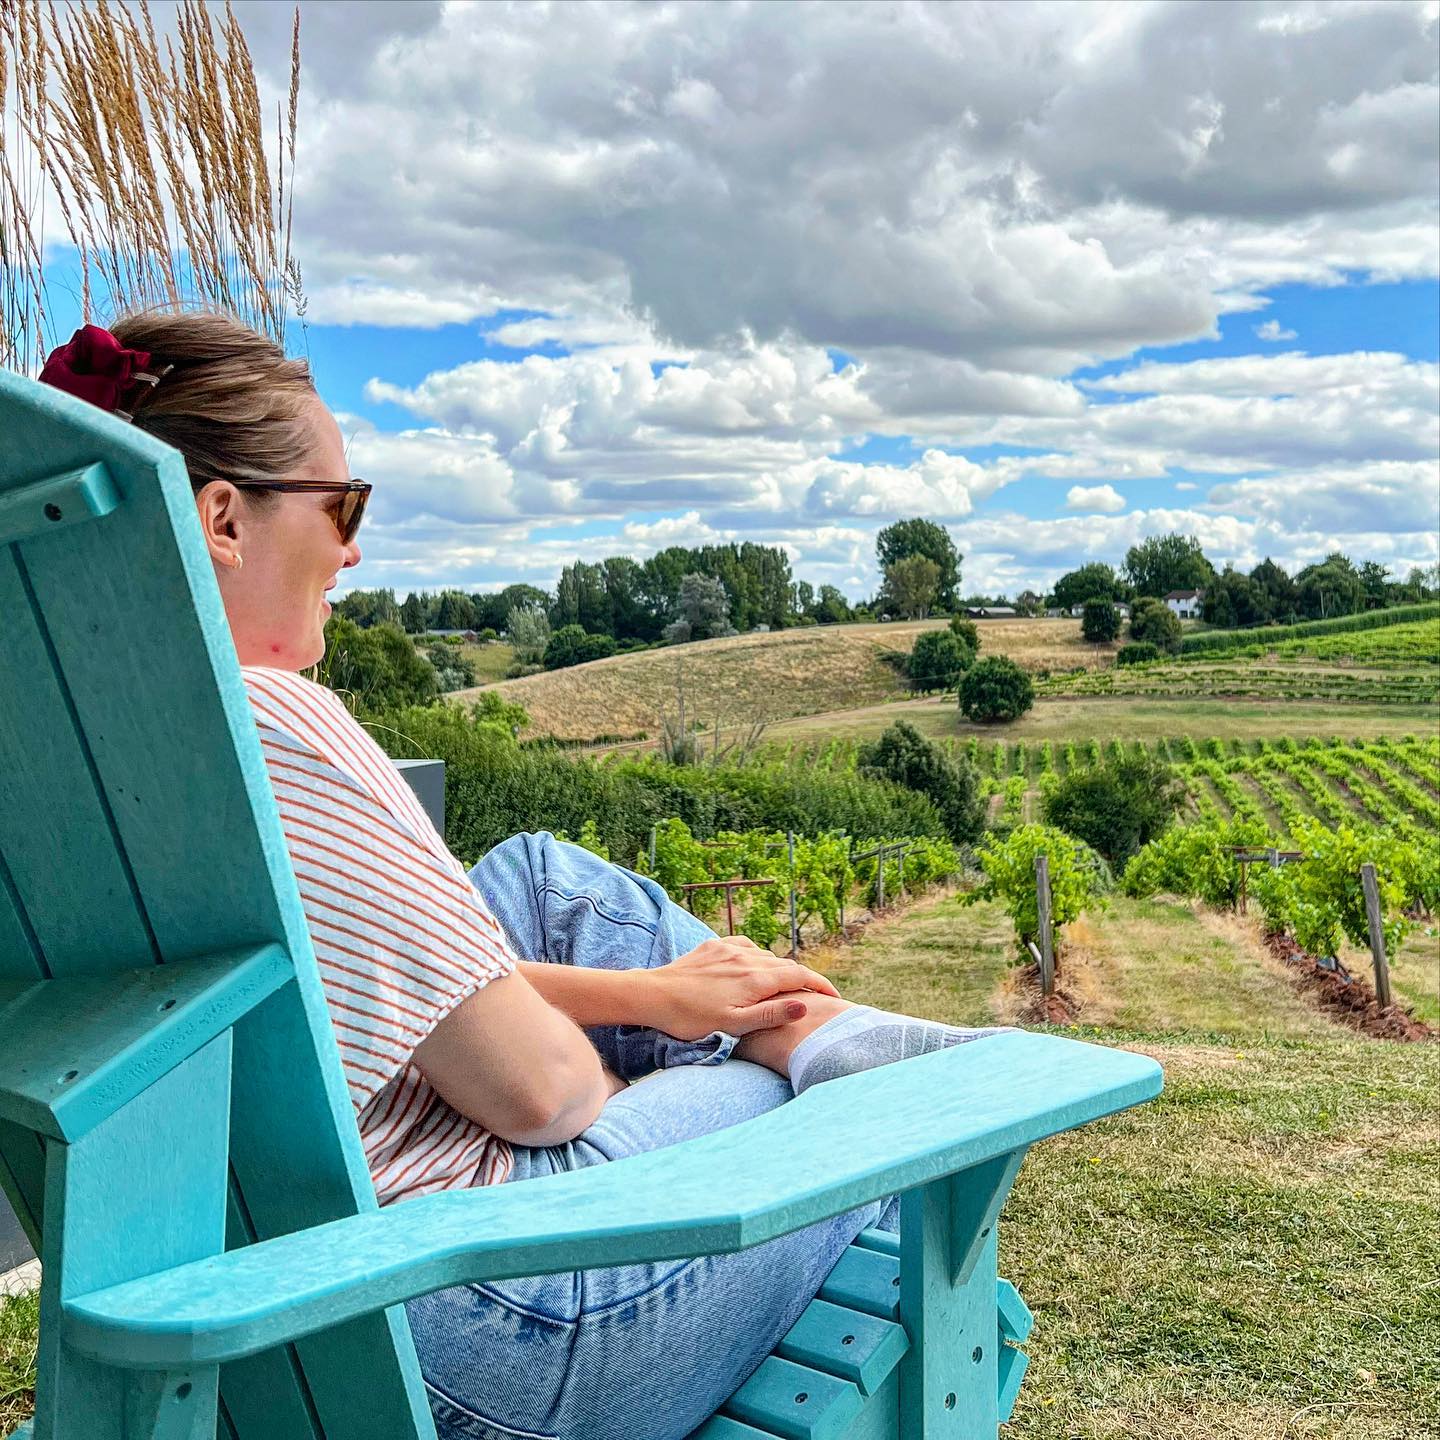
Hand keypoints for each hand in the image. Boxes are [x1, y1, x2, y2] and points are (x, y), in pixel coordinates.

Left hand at [644, 936, 843, 1040]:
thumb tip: (804, 1005)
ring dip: (778, 970)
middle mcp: (746, 958)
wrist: (652, 995)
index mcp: (755, 978)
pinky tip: (752, 967)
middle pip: (785, 965)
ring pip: (765, 956)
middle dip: (802, 980)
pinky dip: (756, 957)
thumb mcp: (734, 1024)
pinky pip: (744, 947)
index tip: (836, 998)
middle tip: (813, 996)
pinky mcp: (713, 946)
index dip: (821, 985)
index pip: (800, 976)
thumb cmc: (691, 1018)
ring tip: (783, 987)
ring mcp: (729, 949)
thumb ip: (771, 1014)